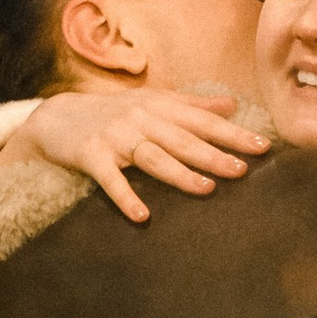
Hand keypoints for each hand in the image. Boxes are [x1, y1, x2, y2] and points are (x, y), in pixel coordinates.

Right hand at [6, 85, 266, 224]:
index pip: (202, 121)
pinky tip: (142, 215)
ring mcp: (115, 137)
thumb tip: (232, 104)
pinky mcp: (90, 155)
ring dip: (179, 173)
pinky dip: (125, 196)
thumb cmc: (112, 112)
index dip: (232, 133)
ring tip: (205, 189)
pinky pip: (110, 179)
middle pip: (182, 139)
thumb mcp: (152, 101)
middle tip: (242, 170)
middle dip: (213, 155)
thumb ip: (192, 105)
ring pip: (153, 157)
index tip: (263, 146)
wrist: (54, 117)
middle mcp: (140, 118)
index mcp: (159, 106)